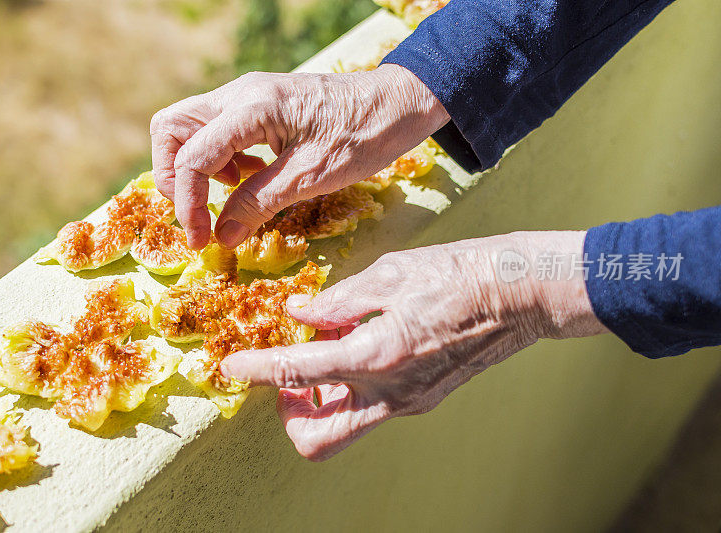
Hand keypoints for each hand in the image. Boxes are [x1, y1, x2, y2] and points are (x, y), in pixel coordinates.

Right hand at [150, 64, 448, 248]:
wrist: (396, 105)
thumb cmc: (363, 136)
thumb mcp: (311, 178)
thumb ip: (260, 203)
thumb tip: (220, 236)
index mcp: (252, 107)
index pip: (191, 156)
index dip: (186, 203)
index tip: (200, 240)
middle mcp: (240, 94)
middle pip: (171, 129)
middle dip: (174, 176)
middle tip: (198, 212)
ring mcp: (247, 97)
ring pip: (191, 129)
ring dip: (198, 168)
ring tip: (235, 194)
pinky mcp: (258, 107)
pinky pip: (218, 132)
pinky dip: (221, 161)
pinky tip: (251, 178)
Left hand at [220, 231, 607, 460]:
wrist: (520, 293)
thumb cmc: (460, 274)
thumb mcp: (389, 274)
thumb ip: (337, 301)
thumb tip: (299, 314)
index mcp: (376, 356)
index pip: (295, 375)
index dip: (254, 371)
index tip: (229, 368)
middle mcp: (391, 393)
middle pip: (317, 440)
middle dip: (289, 415)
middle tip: (287, 376)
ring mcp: (410, 402)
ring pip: (345, 427)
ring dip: (319, 400)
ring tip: (327, 348)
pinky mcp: (423, 398)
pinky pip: (371, 406)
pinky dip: (350, 384)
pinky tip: (359, 342)